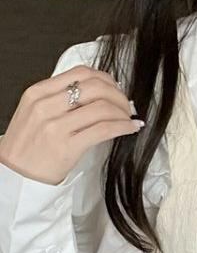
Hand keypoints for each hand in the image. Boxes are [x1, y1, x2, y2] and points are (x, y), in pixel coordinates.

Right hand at [0, 68, 142, 186]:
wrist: (12, 179)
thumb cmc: (25, 148)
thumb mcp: (32, 113)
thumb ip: (57, 99)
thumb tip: (96, 93)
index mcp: (38, 93)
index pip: (80, 73)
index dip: (104, 79)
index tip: (114, 88)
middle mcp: (45, 106)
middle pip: (94, 87)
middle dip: (117, 94)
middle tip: (125, 104)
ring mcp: (55, 127)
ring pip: (101, 107)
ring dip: (122, 111)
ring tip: (128, 117)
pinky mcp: (66, 147)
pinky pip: (103, 130)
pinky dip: (122, 127)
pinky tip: (129, 128)